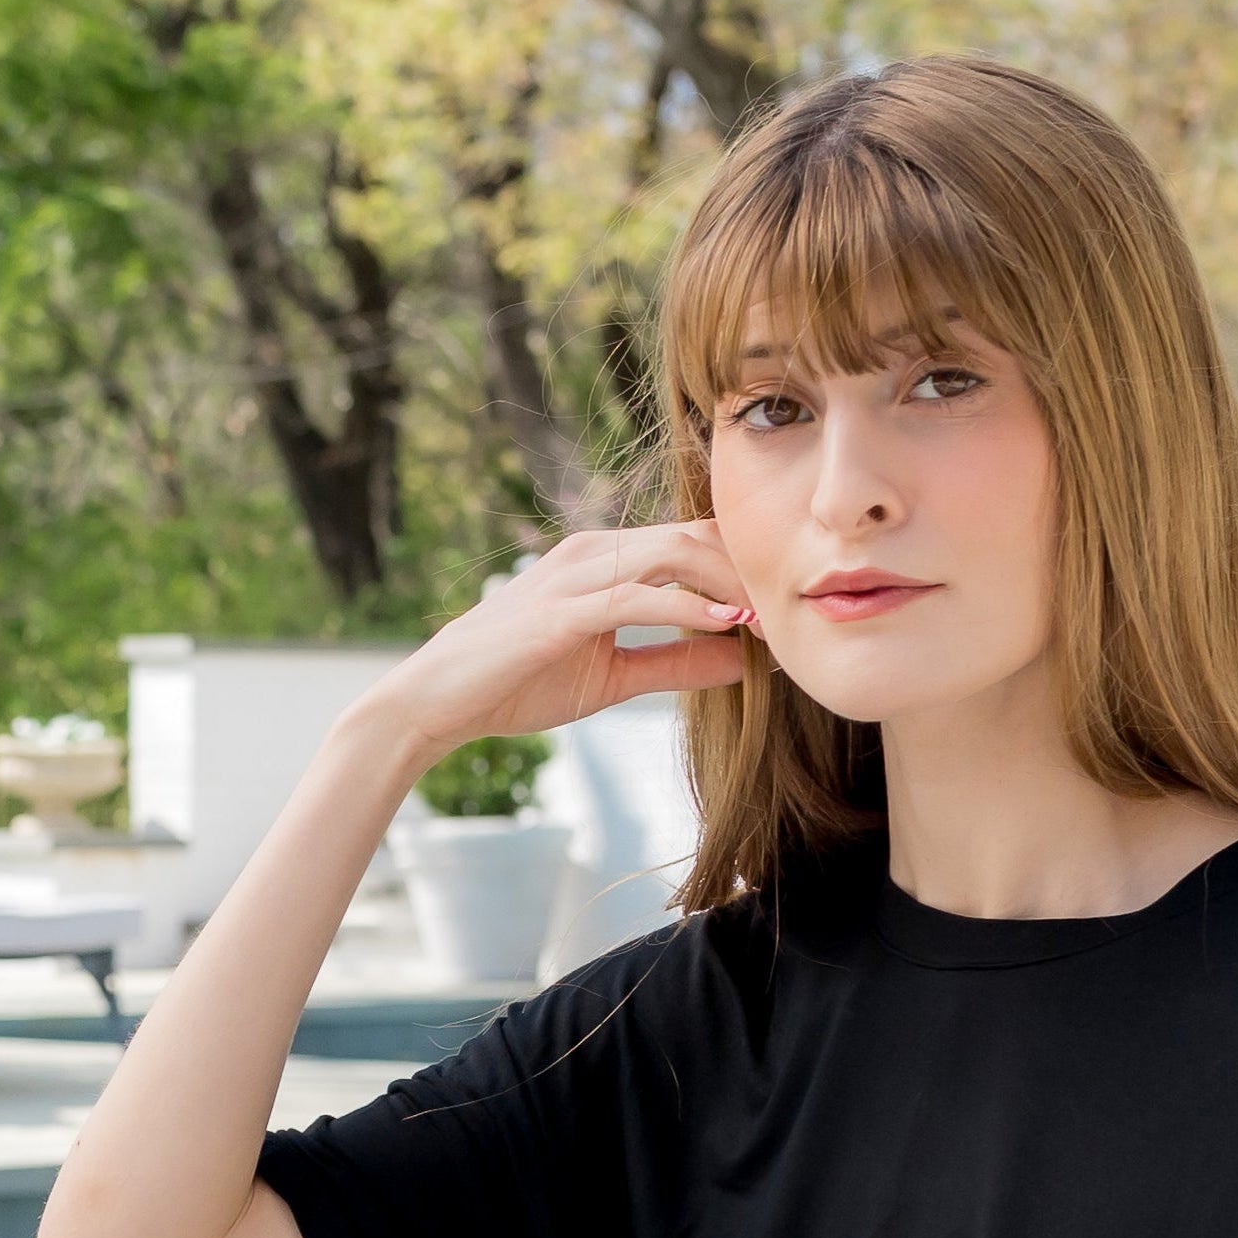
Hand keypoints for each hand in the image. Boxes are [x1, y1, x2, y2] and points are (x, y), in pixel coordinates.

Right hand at [375, 523, 755, 767]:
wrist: (441, 701)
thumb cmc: (517, 684)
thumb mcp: (613, 678)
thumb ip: (675, 663)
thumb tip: (742, 660)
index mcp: (605, 560)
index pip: (690, 542)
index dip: (743, 566)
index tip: (786, 604)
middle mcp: (593, 553)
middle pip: (692, 535)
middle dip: (749, 566)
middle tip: (796, 603)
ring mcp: (576, 575)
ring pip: (672, 554)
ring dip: (730, 582)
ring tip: (775, 613)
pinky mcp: (562, 610)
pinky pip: (638, 597)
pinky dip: (690, 608)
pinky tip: (729, 625)